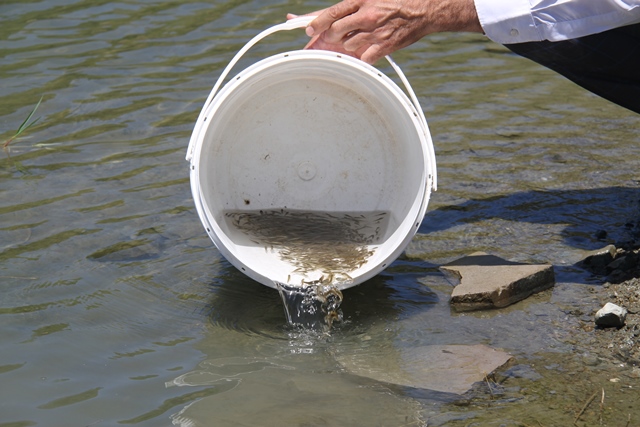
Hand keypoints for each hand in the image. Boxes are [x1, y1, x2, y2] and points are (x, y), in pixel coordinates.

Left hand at [289, 0, 481, 63]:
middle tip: (333, 38)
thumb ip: (351, 8)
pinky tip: (368, 50)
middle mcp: (366, 16)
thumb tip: (327, 18)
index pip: (332, 13)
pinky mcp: (384, 46)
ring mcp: (375, 32)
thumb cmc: (397, 2)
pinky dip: (363, 57)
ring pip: (348, 46)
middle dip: (330, 37)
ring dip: (348, 46)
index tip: (309, 30)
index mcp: (361, 0)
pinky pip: (364, 58)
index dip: (317, 23)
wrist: (426, 10)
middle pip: (335, 32)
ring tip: (360, 39)